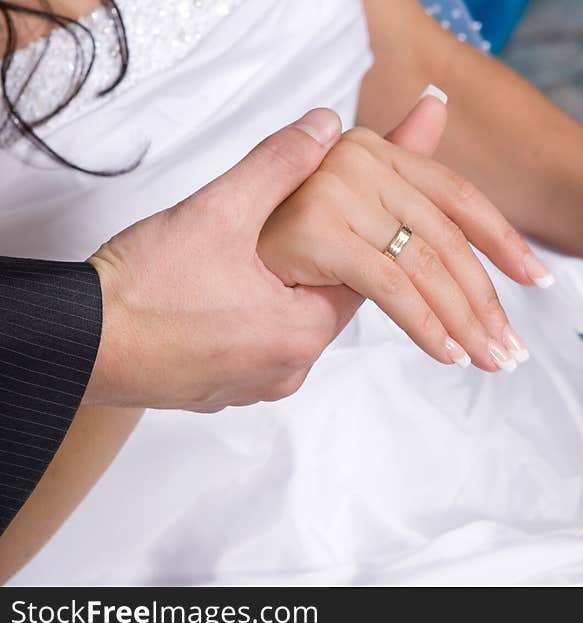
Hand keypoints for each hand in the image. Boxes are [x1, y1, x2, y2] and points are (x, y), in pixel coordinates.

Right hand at [84, 109, 360, 410]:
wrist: (79, 346)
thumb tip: (325, 126)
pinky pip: (256, 349)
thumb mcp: (219, 210)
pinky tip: (227, 293)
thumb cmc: (143, 290)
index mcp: (301, 334)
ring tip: (258, 258)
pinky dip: (252, 320)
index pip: (360, 281)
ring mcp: (253, 385)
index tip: (345, 211)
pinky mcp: (221, 391)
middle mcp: (286, 371)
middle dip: (315, 264)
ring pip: (288, 327)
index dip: (354, 239)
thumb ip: (279, 164)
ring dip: (282, 293)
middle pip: (325, 305)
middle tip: (299, 227)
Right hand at [259, 90, 554, 372]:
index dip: (503, 239)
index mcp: (371, 151)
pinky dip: (425, 324)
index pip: (457, 198)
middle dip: (484, 301)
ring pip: (423, 265)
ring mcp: (336, 190)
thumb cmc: (265, 249)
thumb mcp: (340, 213)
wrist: (197, 274)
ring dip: (462, 321)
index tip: (538, 278)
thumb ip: (401, 171)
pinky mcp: (317, 230)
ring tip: (489, 359)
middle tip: (513, 348)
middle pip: (445, 239)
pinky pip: (390, 285)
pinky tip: (449, 353)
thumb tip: (436, 105)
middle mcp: (357, 159)